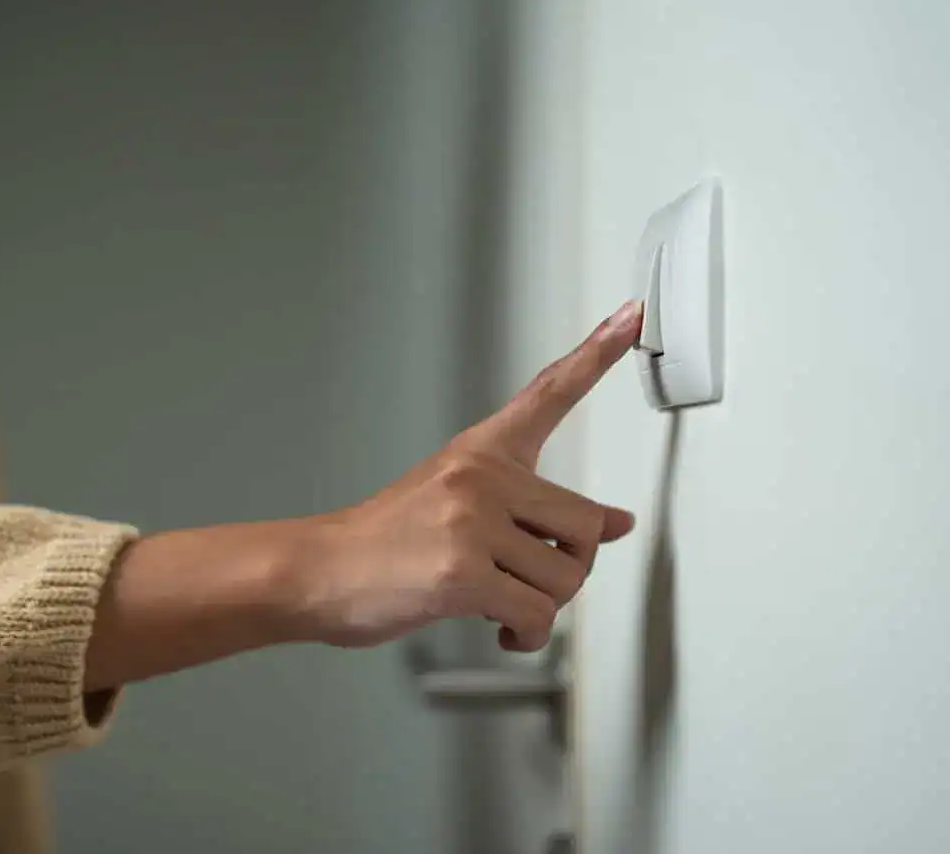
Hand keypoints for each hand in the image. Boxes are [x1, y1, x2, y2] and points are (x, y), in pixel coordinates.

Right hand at [291, 300, 642, 651]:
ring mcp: (470, 522)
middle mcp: (480, 477)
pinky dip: (527, 634)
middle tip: (525, 580)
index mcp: (479, 452)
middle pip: (583, 526)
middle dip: (567, 570)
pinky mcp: (461, 572)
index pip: (549, 393)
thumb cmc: (384, 544)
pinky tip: (501, 629)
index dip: (595, 353)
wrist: (318, 571)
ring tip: (500, 603)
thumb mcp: (461, 509)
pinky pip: (535, 614)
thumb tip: (615, 524)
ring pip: (564, 579)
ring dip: (541, 608)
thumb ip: (536, 512)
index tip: (630, 315)